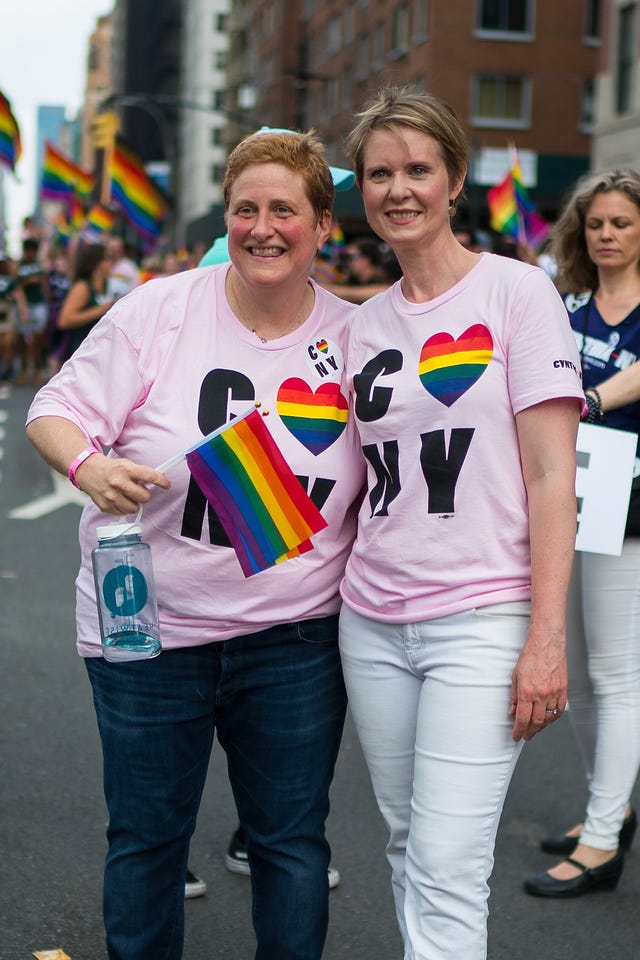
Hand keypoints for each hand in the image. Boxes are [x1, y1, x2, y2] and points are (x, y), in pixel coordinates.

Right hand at [74, 453, 170, 514]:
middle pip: (145, 497)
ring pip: (135, 508)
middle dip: (145, 494)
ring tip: (128, 495)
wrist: (88, 470)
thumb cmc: (111, 468)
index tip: (167, 485)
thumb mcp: (127, 464)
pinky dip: (123, 508)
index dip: (163, 482)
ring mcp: (111, 495)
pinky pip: (123, 513)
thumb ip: (141, 474)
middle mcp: (119, 482)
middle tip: (139, 490)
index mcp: (126, 469)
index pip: (151, 477)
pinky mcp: (105, 506)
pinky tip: (119, 499)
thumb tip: (159, 481)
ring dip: (134, 503)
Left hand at [509, 624, 566, 741]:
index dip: (518, 730)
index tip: (516, 736)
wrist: (547, 643)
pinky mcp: (563, 690)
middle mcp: (542, 695)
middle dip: (529, 732)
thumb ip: (514, 696)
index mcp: (527, 691)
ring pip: (549, 718)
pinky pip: (559, 710)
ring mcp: (554, 693)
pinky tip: (548, 720)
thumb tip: (512, 712)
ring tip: (535, 729)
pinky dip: (553, 718)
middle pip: (536, 722)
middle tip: (525, 736)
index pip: (522, 718)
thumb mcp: (515, 676)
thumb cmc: (530, 656)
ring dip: (541, 727)